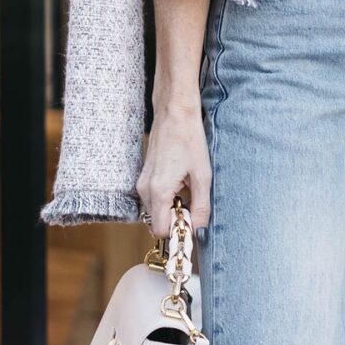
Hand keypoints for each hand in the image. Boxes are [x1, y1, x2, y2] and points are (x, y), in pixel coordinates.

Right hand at [137, 102, 210, 235]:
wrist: (174, 113)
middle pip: (157, 222)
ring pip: (155, 210)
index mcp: (159, 191)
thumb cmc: (189, 140)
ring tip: (188, 189)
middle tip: (195, 206)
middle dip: (175, 220)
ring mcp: (142, 182)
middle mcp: (145, 189)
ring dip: (171, 208)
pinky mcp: (144, 176)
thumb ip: (201, 207)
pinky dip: (167, 198)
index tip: (192, 223)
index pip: (160, 231)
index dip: (177, 231)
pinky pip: (154, 198)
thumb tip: (200, 231)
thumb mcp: (202, 176)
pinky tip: (181, 182)